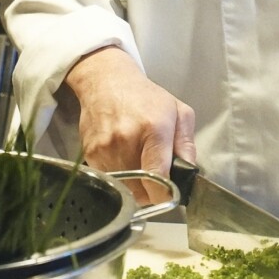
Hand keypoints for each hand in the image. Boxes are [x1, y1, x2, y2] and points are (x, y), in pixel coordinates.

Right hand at [63, 47, 195, 203]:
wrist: (107, 82)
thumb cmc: (147, 98)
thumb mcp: (179, 112)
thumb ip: (187, 144)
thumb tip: (188, 173)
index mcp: (154, 129)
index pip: (157, 176)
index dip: (164, 194)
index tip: (169, 196)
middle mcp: (126, 140)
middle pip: (139, 189)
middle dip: (150, 193)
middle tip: (156, 181)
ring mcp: (105, 148)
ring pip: (123, 188)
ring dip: (134, 188)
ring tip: (139, 170)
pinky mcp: (90, 154)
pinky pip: (108, 180)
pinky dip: (118, 179)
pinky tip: (124, 162)